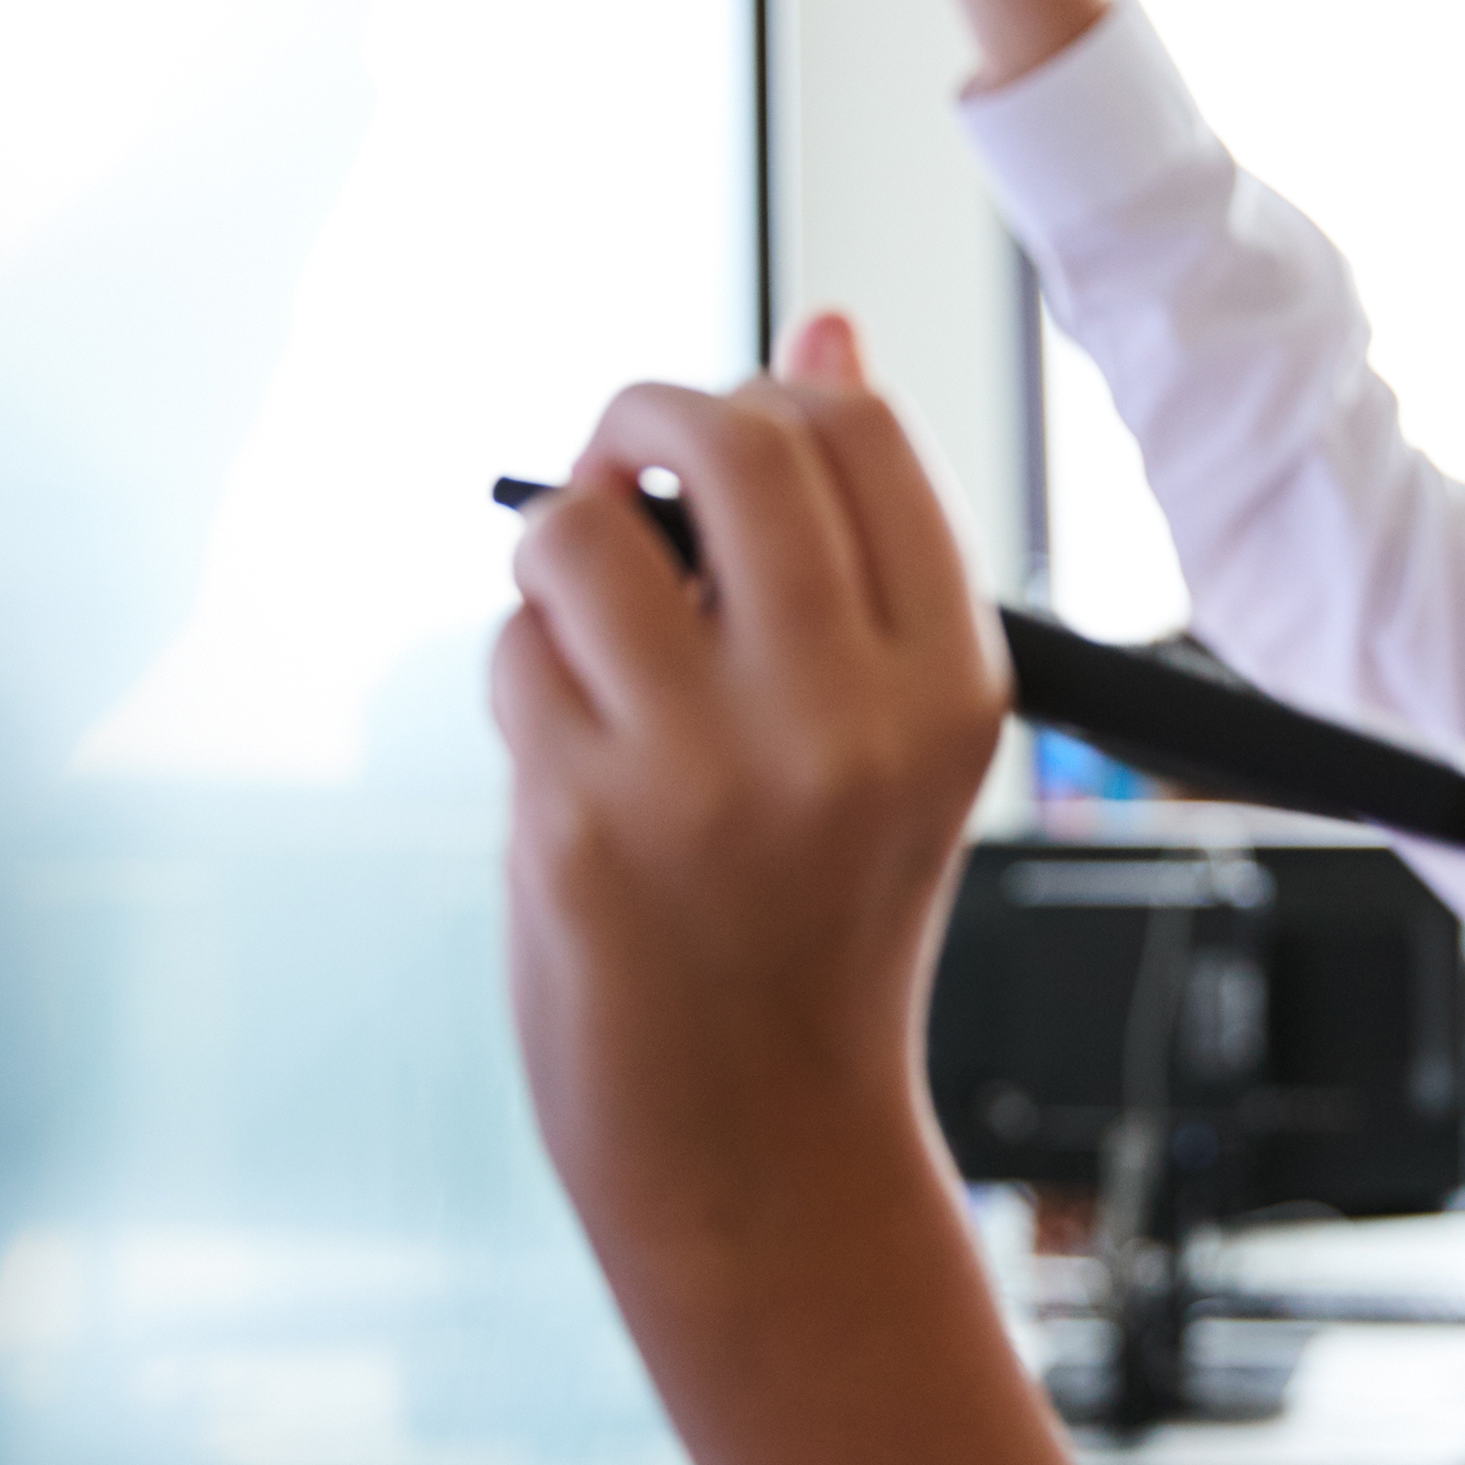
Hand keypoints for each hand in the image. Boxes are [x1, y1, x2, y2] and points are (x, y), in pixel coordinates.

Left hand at [492, 314, 1006, 1281]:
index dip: (767, 396)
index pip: (860, 433)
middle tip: (624, 469)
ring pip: (587, 532)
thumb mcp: (885, 730)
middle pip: (735, 440)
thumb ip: (854, 544)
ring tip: (591, 637)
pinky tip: (570, 761)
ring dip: (563, 553)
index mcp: (949, 684)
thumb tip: (826, 322)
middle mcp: (846, 717)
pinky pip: (515, 652)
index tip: (723, 448)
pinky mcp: (584, 817)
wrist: (760, 1142)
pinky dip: (523, 678)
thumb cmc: (812, 919)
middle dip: (649, 416)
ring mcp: (711, 768)